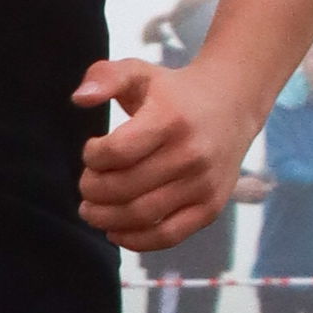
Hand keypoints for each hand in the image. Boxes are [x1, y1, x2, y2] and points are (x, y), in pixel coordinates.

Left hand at [75, 54, 247, 252]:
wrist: (233, 104)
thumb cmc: (174, 91)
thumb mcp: (139, 72)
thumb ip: (104, 77)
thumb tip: (79, 99)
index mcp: (170, 119)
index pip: (116, 152)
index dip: (92, 157)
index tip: (92, 151)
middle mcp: (191, 154)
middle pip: (123, 188)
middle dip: (92, 190)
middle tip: (86, 185)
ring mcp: (203, 184)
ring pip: (141, 216)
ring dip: (104, 218)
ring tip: (91, 209)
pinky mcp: (211, 207)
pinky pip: (167, 236)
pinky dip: (135, 240)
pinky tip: (115, 231)